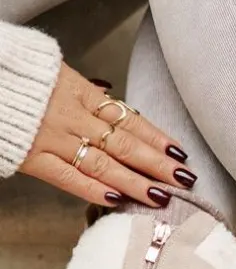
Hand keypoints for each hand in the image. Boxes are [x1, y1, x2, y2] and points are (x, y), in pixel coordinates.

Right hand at [20, 63, 196, 206]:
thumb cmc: (12, 71)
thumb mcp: (52, 69)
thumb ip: (82, 87)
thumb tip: (107, 90)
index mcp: (78, 90)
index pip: (129, 117)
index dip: (157, 137)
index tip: (180, 153)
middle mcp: (71, 114)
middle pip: (124, 143)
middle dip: (158, 164)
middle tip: (186, 180)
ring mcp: (51, 136)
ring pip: (103, 163)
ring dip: (136, 182)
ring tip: (162, 196)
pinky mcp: (29, 155)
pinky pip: (67, 176)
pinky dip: (94, 188)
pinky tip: (119, 199)